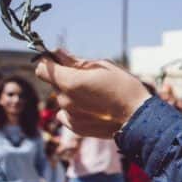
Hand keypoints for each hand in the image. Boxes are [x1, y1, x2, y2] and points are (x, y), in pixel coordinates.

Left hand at [35, 49, 150, 137]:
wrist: (139, 118)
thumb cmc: (124, 87)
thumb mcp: (103, 67)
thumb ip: (76, 61)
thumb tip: (58, 53)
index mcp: (70, 82)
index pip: (42, 69)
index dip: (50, 63)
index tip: (59, 61)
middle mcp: (65, 100)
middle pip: (55, 84)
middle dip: (66, 78)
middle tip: (88, 79)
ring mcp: (69, 116)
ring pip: (62, 99)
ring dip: (72, 95)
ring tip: (95, 97)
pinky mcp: (76, 128)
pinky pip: (66, 115)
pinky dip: (74, 110)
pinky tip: (92, 109)